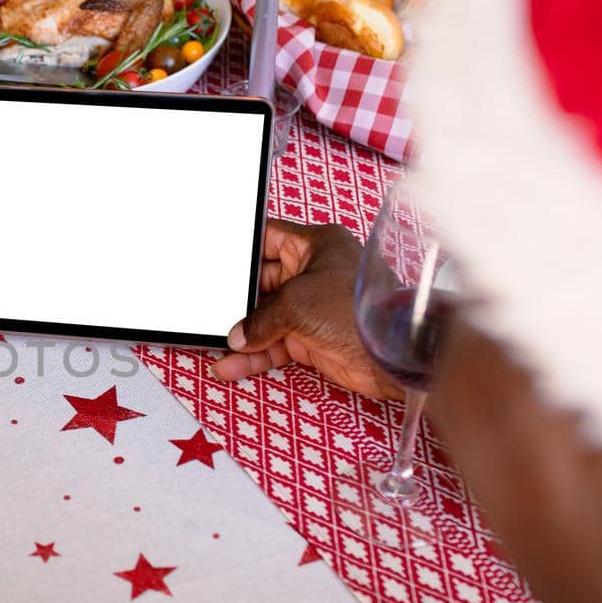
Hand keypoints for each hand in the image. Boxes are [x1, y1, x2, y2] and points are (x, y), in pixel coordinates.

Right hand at [213, 220, 403, 400]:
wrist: (392, 354)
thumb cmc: (358, 310)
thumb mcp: (296, 303)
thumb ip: (260, 318)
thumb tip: (239, 335)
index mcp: (315, 246)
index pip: (268, 238)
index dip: (242, 249)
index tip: (217, 260)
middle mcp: (312, 273)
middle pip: (261, 283)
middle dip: (236, 300)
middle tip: (209, 310)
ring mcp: (311, 307)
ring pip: (265, 319)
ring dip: (242, 334)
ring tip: (214, 344)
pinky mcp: (311, 338)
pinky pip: (273, 345)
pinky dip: (254, 356)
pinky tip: (232, 364)